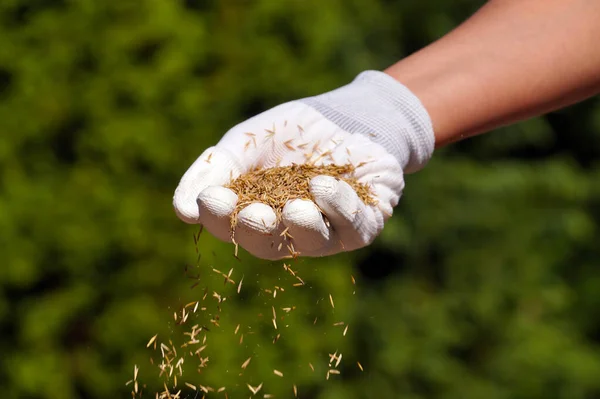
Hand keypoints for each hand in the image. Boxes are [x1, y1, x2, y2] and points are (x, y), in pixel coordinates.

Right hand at [173, 71, 433, 259]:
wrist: (347, 113)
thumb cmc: (293, 131)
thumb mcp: (246, 141)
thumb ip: (216, 169)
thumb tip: (182, 212)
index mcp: (258, 214)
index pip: (231, 225)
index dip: (219, 218)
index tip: (209, 200)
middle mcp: (291, 230)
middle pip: (270, 245)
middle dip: (258, 232)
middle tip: (252, 215)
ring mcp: (330, 229)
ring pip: (315, 243)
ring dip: (303, 228)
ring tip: (295, 209)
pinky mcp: (366, 220)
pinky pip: (355, 226)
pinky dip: (340, 208)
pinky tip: (325, 185)